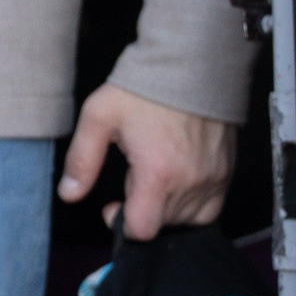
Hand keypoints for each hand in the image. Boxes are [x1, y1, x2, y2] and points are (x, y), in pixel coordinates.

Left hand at [58, 83, 236, 238]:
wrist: (192, 64)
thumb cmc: (145, 88)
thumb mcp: (100, 117)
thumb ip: (82, 160)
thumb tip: (68, 194)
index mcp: (158, 173)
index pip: (142, 230)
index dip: (122, 223)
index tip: (115, 204)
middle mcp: (190, 182)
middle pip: (161, 226)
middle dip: (141, 210)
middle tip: (134, 178)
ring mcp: (213, 179)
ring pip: (186, 221)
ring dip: (166, 208)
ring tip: (155, 175)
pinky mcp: (226, 173)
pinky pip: (210, 209)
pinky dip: (191, 204)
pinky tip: (176, 181)